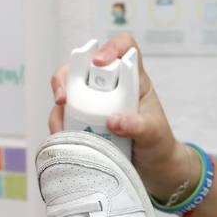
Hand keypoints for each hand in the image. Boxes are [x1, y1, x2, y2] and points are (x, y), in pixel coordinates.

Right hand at [48, 33, 192, 200]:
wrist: (152, 169)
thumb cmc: (158, 144)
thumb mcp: (154, 134)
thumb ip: (139, 126)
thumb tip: (113, 121)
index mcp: (133, 80)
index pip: (125, 48)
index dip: (111, 47)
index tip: (98, 62)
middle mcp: (110, 87)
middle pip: (82, 67)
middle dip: (66, 77)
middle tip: (62, 98)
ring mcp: (93, 103)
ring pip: (68, 92)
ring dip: (58, 107)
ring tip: (59, 128)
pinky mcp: (82, 121)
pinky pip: (64, 117)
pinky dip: (58, 125)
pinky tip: (59, 138)